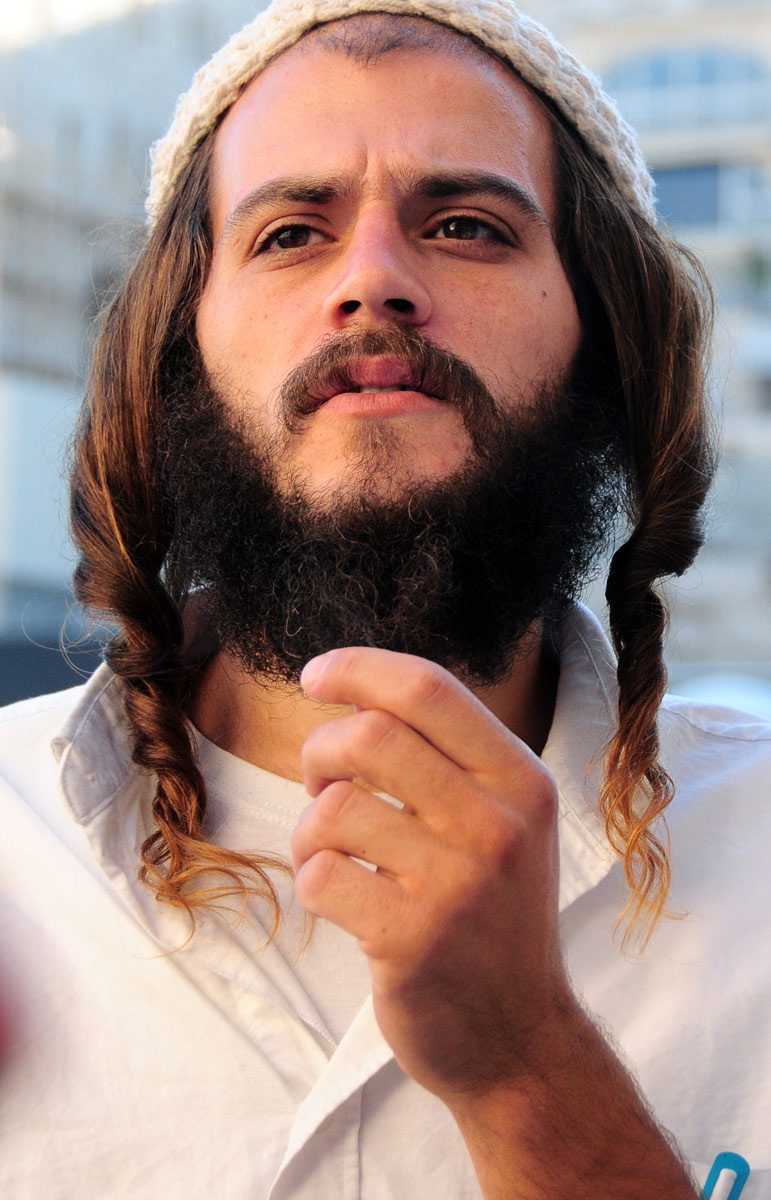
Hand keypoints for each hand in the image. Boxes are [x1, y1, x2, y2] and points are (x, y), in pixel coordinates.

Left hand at [292, 645, 569, 1100]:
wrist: (518, 1037)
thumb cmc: (492, 914)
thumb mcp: (505, 822)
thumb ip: (451, 757)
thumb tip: (357, 694)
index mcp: (521, 780)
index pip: (428, 689)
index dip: (358, 669)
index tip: (315, 676)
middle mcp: (498, 823)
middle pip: (369, 736)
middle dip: (319, 752)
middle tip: (320, 784)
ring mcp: (458, 884)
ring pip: (334, 808)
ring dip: (309, 829)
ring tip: (329, 854)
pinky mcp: (412, 940)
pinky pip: (321, 875)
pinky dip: (309, 879)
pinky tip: (335, 895)